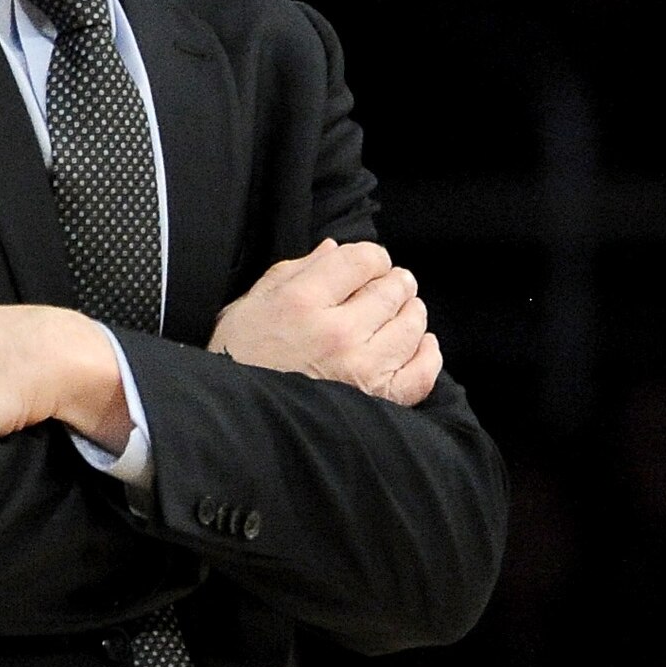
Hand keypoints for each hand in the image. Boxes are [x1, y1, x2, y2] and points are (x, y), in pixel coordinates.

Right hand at [212, 239, 437, 404]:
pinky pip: (422, 371)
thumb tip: (334, 250)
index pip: (362, 259)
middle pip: (391, 289)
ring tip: (401, 311)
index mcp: (301, 302)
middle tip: (387, 285)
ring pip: (412, 325)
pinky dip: (427, 353)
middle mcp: (337, 332)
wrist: (238, 416)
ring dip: (411, 312)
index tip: (365, 265)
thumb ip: (293, 272)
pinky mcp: (379, 398)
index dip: (370, 257)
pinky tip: (419, 344)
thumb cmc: (239, 358)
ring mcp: (362, 367)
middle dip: (393, 282)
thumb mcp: (249, 305)